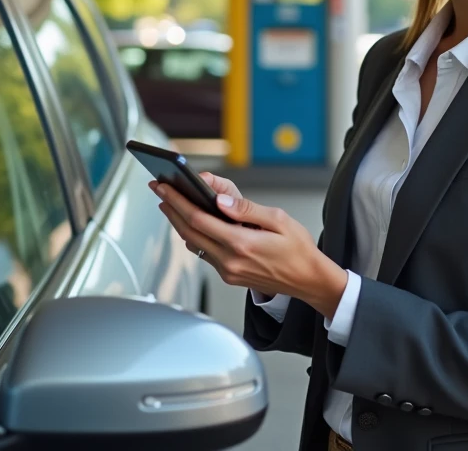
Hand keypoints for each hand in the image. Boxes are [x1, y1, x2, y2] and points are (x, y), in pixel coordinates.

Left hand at [148, 172, 347, 318]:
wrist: (309, 281)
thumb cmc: (298, 249)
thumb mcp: (279, 220)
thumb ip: (246, 209)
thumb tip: (220, 199)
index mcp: (241, 244)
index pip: (198, 219)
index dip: (177, 201)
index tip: (164, 187)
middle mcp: (230, 261)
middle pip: (188, 232)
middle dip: (170, 208)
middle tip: (158, 189)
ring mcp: (227, 271)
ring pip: (193, 243)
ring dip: (178, 222)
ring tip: (169, 202)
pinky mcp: (228, 276)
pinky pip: (203, 253)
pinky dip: (193, 235)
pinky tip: (190, 222)